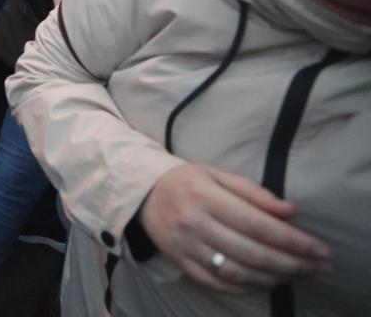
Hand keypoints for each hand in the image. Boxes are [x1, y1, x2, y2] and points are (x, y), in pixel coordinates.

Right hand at [138, 163, 329, 293]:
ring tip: (294, 275)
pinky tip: (262, 282)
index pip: (257, 224)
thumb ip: (253, 192)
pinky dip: (242, 287)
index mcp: (205, 196)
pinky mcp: (179, 262)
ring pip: (236, 272)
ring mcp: (185, 246)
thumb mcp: (217, 175)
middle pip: (251, 252)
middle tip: (316, 267)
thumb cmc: (187, 181)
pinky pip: (215, 282)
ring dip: (272, 278)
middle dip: (291, 264)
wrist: (143, 194)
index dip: (292, 240)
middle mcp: (194, 223)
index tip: (318, 249)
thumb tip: (290, 212)